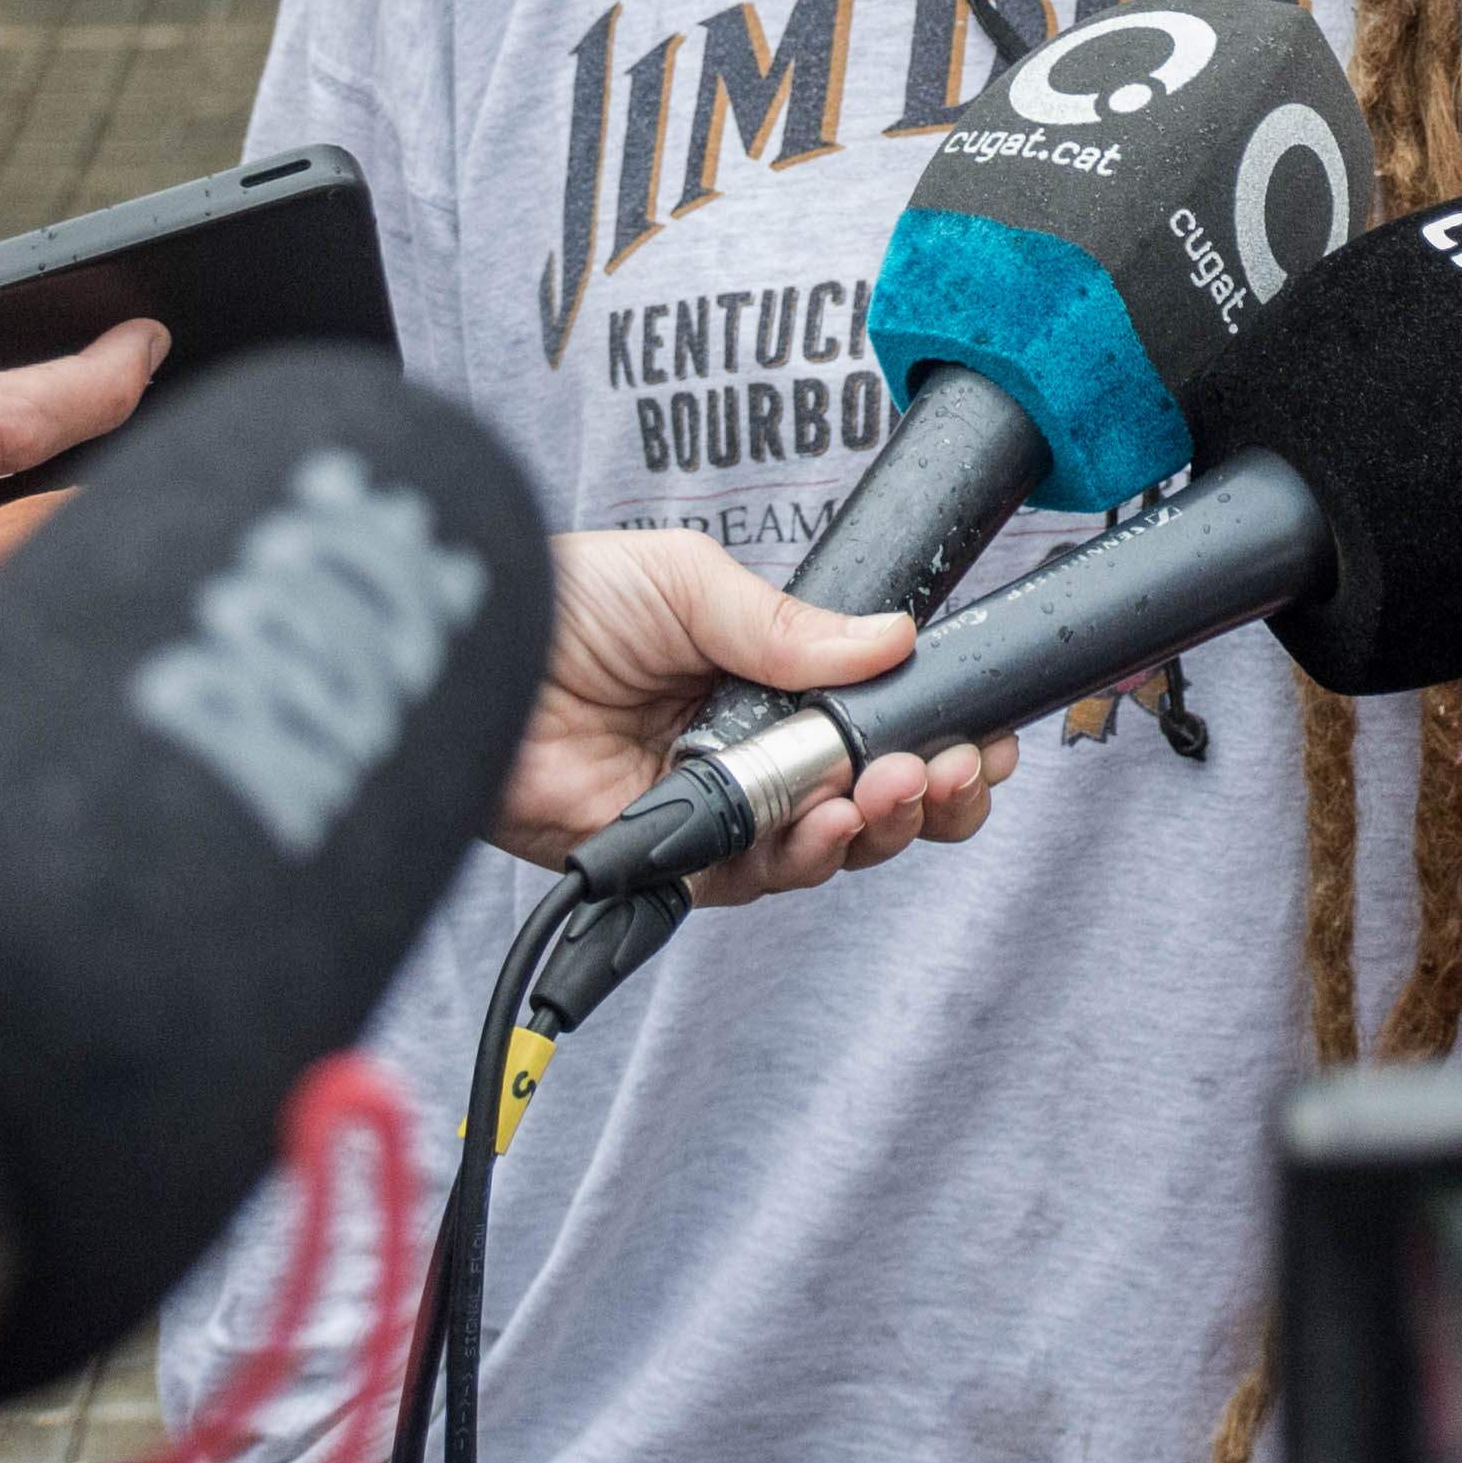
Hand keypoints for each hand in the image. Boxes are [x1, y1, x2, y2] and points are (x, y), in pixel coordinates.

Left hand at [496, 530, 1016, 904]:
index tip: (984, 730)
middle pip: (870, 798)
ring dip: (879, 821)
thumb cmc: (566, 604)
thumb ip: (795, 628)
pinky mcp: (675, 864)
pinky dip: (807, 854)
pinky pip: (759, 877)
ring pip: (829, 846)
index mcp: (767, 683)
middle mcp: (751, 755)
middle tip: (955, 767)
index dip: (935, 734)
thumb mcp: (692, 584)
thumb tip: (894, 640)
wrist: (477, 657)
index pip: (874, 722)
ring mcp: (717, 814)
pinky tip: (832, 819)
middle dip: (929, 789)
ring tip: (899, 785)